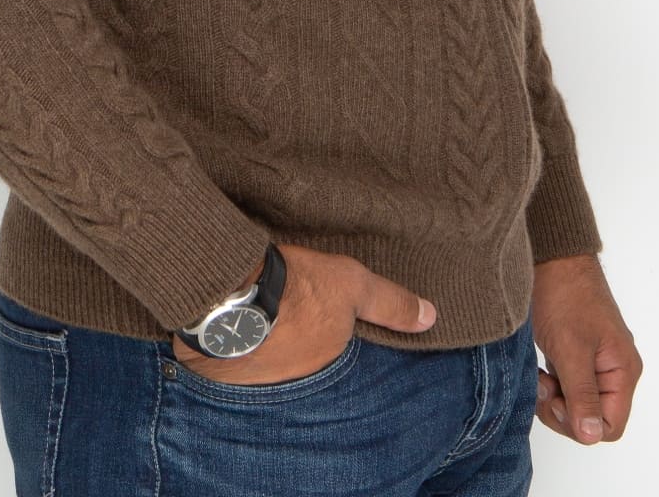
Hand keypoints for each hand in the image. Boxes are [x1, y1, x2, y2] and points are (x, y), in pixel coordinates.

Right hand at [169, 243, 435, 385]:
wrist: (232, 297)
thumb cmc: (297, 288)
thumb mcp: (353, 284)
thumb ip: (389, 302)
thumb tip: (431, 318)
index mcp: (329, 356)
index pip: (337, 346)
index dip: (331, 325)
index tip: (322, 308)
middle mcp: (299, 375)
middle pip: (305, 354)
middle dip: (301, 334)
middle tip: (295, 305)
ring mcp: (263, 375)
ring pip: (274, 356)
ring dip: (271, 337)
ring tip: (266, 306)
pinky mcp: (227, 368)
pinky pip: (240, 353)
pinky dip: (241, 338)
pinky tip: (238, 315)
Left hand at [530, 252, 642, 444]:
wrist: (552, 255)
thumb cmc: (565, 296)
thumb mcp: (571, 351)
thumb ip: (582, 396)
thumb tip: (591, 436)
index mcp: (623, 371)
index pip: (609, 426)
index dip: (579, 424)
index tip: (555, 400)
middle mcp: (615, 369)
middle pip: (593, 417)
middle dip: (563, 410)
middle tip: (542, 385)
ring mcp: (598, 361)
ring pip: (578, 402)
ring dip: (554, 396)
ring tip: (538, 374)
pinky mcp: (580, 353)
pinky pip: (570, 385)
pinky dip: (553, 383)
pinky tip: (540, 368)